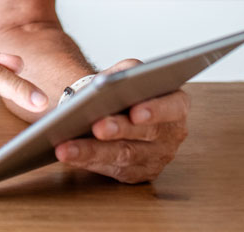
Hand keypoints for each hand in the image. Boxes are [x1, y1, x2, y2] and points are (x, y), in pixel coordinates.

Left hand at [54, 58, 189, 183]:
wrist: (113, 107)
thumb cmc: (123, 88)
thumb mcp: (127, 71)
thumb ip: (124, 72)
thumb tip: (105, 83)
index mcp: (176, 103)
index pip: (173, 107)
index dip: (156, 110)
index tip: (135, 112)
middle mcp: (171, 133)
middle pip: (146, 133)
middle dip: (119, 130)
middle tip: (97, 127)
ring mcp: (156, 157)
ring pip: (124, 156)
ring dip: (93, 151)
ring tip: (67, 147)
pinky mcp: (137, 173)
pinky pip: (111, 169)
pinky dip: (87, 161)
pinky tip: (68, 155)